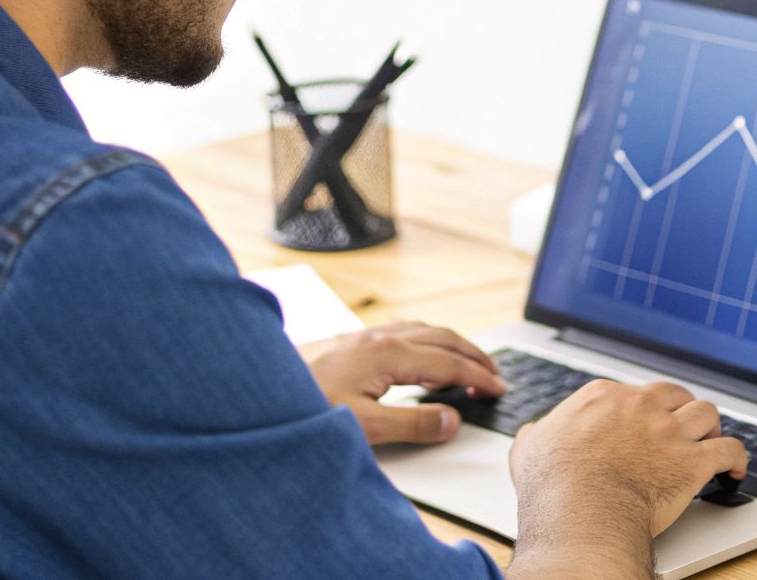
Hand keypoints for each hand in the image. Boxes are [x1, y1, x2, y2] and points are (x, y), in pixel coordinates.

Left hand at [299, 321, 505, 444]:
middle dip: (474, 355)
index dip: (479, 377)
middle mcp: (379, 338)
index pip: (449, 364)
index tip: (499, 388)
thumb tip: (452, 419)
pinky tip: (422, 354)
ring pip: (424, 330)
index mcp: (388, 355)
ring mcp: (364, 336)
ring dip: (453, 345)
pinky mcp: (351, 341)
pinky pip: (404, 331)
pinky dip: (429, 340)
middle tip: (495, 375)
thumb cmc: (304, 406)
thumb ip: (412, 423)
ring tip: (468, 362)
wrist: (257, 388)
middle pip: (443, 338)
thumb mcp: (364, 425)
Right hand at [503, 380, 747, 578]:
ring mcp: (669, 432)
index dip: (642, 409)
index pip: (634, 392)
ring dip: (711, 427)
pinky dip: (737, 458)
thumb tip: (534, 433)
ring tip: (710, 440)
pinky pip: (730, 449)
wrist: (580, 513)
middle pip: (674, 395)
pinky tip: (735, 469)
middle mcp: (640, 406)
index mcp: (603, 397)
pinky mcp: (693, 462)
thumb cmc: (553, 485)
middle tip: (681, 427)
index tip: (644, 424)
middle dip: (680, 409)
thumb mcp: (529, 449)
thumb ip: (537, 435)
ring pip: (707, 413)